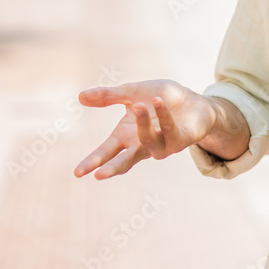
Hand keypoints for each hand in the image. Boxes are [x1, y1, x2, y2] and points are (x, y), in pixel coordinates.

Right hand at [74, 79, 215, 179]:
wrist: (191, 98)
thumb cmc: (160, 99)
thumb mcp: (132, 93)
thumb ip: (108, 96)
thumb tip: (80, 97)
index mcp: (126, 136)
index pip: (106, 152)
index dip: (93, 162)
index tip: (77, 173)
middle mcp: (142, 145)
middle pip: (124, 161)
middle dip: (111, 168)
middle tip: (98, 175)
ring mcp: (162, 145)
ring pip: (148, 141)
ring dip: (143, 124)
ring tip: (140, 106)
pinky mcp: (180, 140)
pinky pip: (169, 130)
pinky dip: (163, 116)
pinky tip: (157, 101)